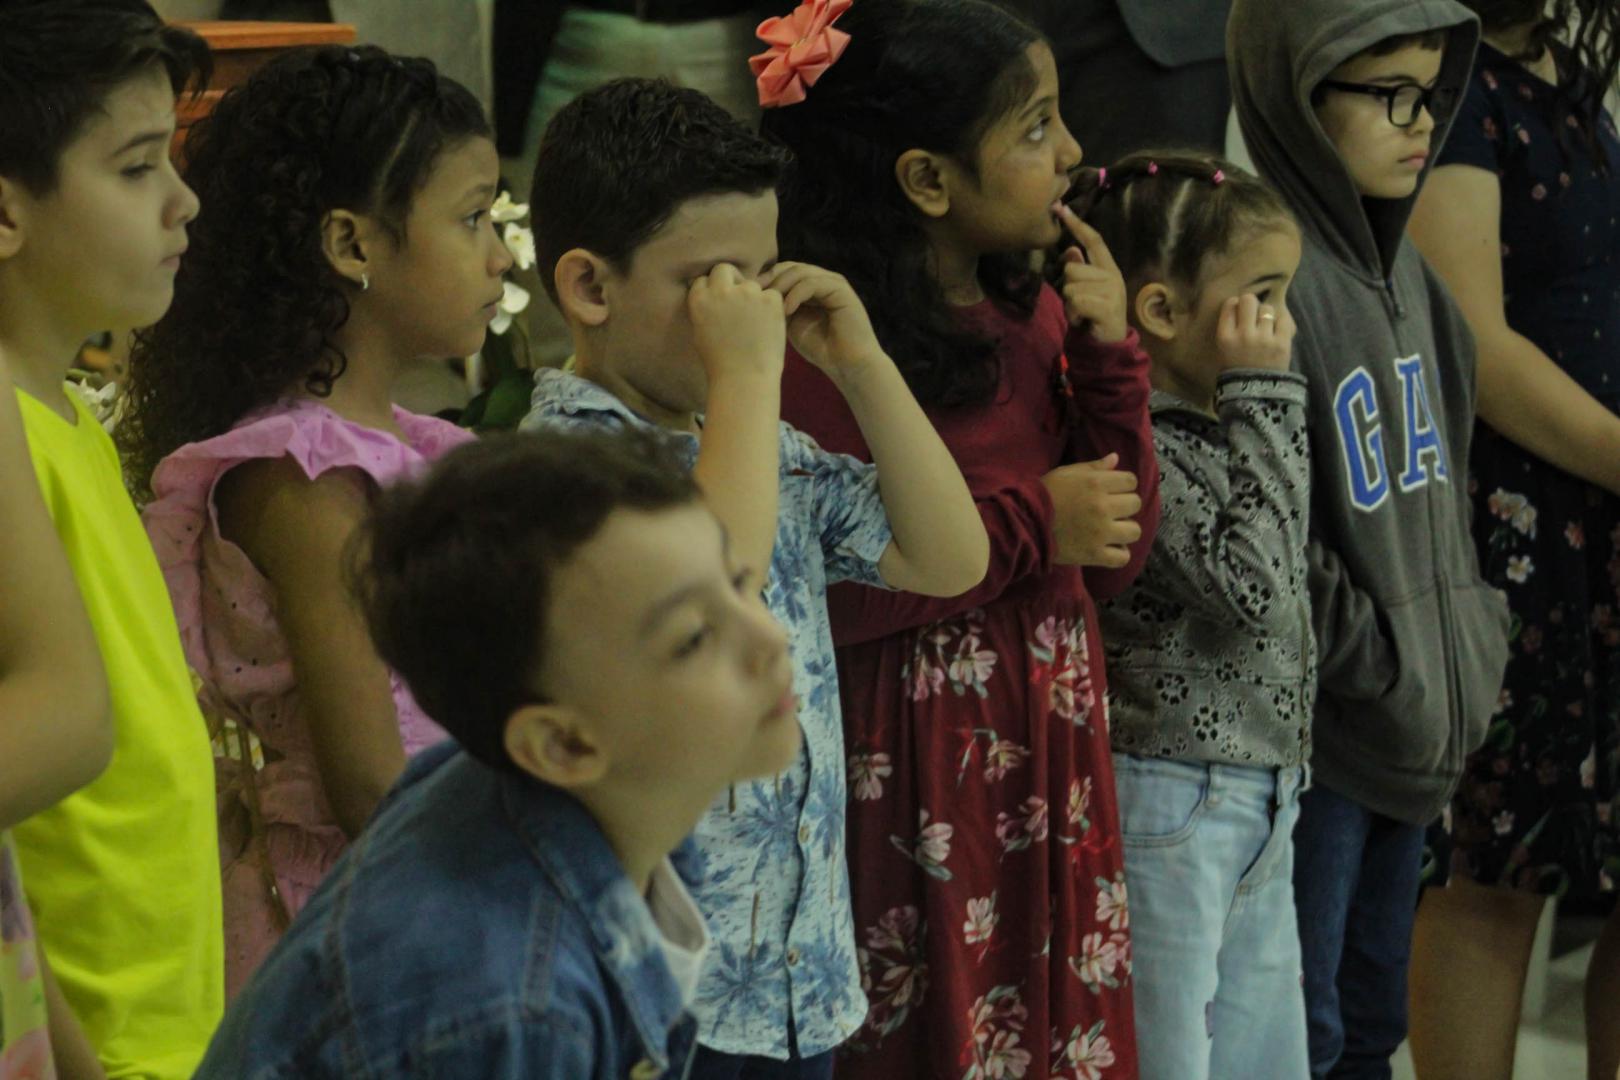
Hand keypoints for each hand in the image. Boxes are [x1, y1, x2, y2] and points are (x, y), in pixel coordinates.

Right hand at [688, 263, 785, 383]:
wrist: (744, 379)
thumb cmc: (720, 363)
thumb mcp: (700, 332)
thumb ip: (705, 309)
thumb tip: (710, 294)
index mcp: (699, 300)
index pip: (703, 279)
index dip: (712, 289)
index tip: (720, 302)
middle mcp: (721, 291)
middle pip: (724, 269)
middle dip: (731, 280)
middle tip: (739, 299)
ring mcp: (747, 293)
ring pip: (752, 284)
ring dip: (754, 297)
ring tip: (756, 324)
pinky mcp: (770, 299)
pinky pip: (772, 295)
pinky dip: (772, 308)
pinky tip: (768, 326)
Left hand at [760, 261, 884, 381]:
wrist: (848, 364)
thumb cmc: (821, 349)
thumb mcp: (790, 325)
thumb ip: (777, 309)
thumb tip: (753, 299)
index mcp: (810, 287)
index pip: (783, 272)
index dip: (765, 280)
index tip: (746, 295)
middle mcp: (822, 280)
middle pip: (790, 267)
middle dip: (770, 279)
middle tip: (754, 293)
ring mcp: (832, 282)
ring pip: (801, 272)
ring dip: (781, 286)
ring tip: (768, 304)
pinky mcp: (841, 290)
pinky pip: (813, 283)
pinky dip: (796, 295)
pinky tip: (786, 310)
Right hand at [1040, 453, 1142, 567]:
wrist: (1025, 523)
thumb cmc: (1045, 494)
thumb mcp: (1067, 473)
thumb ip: (1094, 466)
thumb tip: (1115, 458)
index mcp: (1096, 483)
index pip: (1131, 481)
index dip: (1123, 486)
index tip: (1113, 492)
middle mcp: (1103, 506)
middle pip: (1135, 504)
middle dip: (1124, 506)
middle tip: (1110, 511)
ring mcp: (1101, 532)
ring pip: (1134, 531)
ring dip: (1125, 530)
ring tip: (1111, 531)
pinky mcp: (1095, 554)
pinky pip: (1123, 557)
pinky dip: (1119, 554)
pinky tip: (1109, 549)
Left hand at [1053, 203, 1127, 343]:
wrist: (1107, 346)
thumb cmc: (1092, 316)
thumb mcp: (1083, 290)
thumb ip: (1079, 269)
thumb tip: (1070, 250)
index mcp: (1108, 268)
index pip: (1094, 241)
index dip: (1077, 225)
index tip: (1061, 208)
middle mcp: (1112, 275)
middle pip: (1071, 269)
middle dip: (1067, 289)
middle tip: (1080, 304)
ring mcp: (1112, 290)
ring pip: (1070, 286)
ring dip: (1069, 304)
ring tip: (1082, 313)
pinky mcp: (1108, 306)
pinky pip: (1075, 301)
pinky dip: (1073, 314)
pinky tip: (1084, 320)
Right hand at [1214, 293, 1294, 372]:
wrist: (1255, 395)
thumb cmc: (1237, 372)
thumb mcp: (1223, 351)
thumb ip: (1229, 329)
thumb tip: (1240, 304)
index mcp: (1225, 337)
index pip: (1230, 305)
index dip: (1235, 304)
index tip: (1238, 310)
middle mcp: (1243, 335)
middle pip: (1248, 300)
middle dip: (1250, 303)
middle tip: (1252, 312)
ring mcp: (1264, 339)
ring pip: (1266, 309)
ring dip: (1266, 314)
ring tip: (1265, 325)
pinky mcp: (1281, 343)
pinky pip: (1283, 320)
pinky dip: (1280, 322)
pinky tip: (1276, 330)